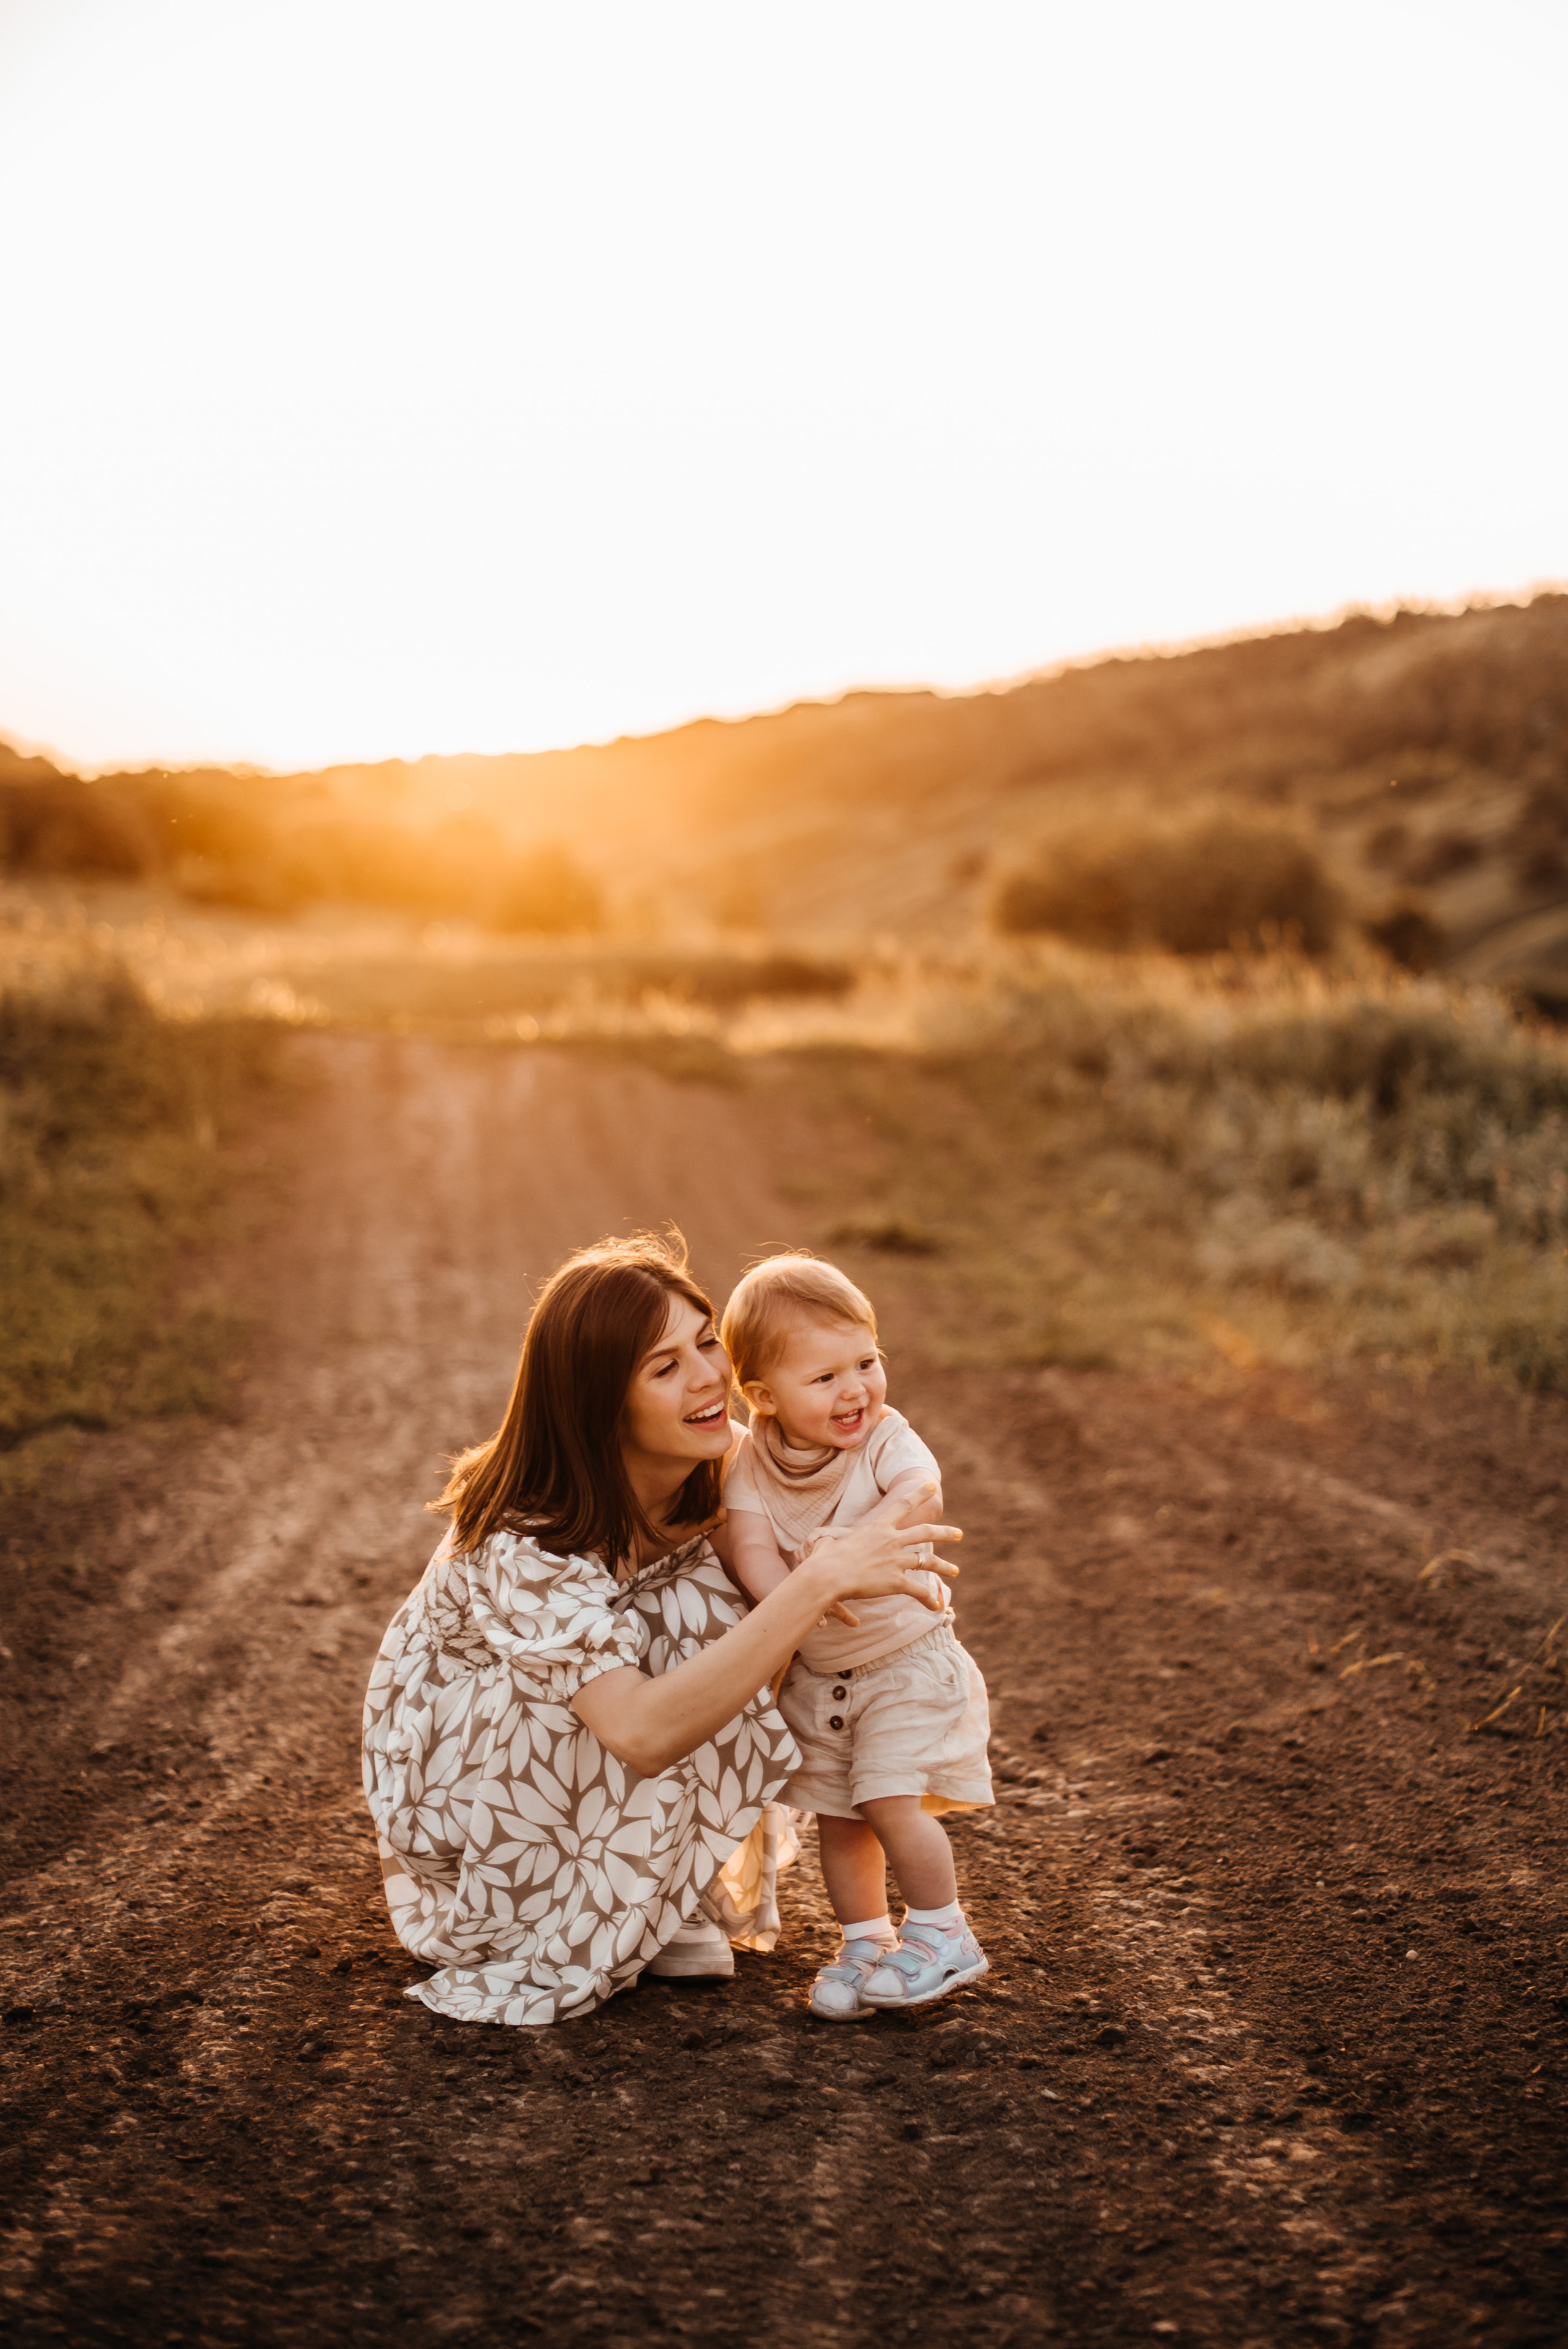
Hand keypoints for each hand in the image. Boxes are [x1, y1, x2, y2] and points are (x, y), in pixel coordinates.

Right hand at [799, 1482, 960, 1616]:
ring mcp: (896, 1560)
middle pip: (925, 1532)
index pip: (903, 1505)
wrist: (829, 1575)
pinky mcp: (897, 1581)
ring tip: (955, 1571)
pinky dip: (929, 1599)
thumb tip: (815, 1543)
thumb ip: (829, 1541)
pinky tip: (935, 1606)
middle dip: (944, 1532)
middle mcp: (891, 1540)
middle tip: (959, 1534)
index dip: (919, 1495)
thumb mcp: (827, 1543)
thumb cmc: (823, 1560)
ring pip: (927, 1561)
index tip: (932, 1486)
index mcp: (877, 1527)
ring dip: (944, 1567)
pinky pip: (919, 1590)